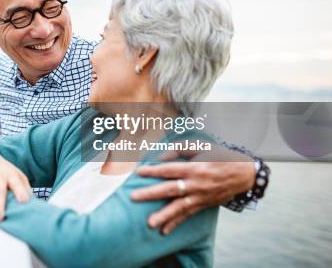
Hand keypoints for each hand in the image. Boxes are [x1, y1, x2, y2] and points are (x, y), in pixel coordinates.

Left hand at [131, 147, 254, 234]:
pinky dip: (176, 223)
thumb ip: (179, 149)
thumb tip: (161, 157)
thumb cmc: (219, 157)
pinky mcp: (203, 205)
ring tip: (149, 223)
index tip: (138, 172)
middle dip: (151, 194)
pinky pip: (187, 215)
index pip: (169, 169)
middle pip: (170, 189)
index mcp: (193, 168)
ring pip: (179, 207)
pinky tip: (164, 231)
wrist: (243, 174)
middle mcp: (195, 184)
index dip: (153, 171)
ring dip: (163, 216)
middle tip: (134, 197)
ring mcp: (199, 197)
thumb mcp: (201, 146)